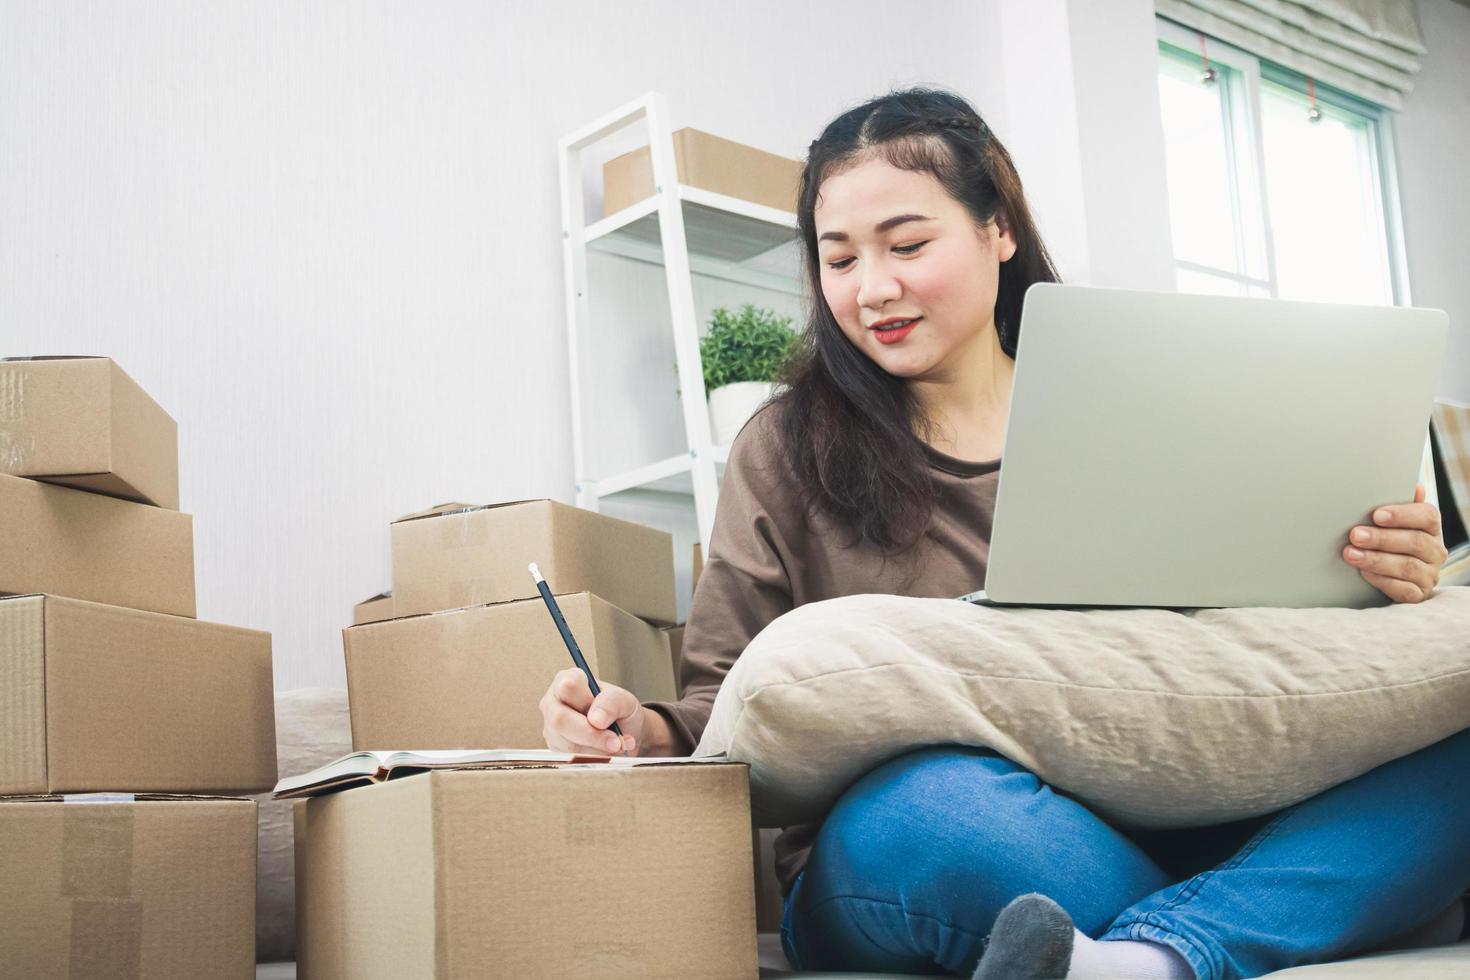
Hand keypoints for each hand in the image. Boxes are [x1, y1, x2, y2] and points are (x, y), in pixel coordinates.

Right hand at [538, 667, 645, 755]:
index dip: (586, 703)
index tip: (603, 717)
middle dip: (592, 735)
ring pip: (567, 743)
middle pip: (560, 719)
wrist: (622, 732)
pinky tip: (605, 752)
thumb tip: (595, 719)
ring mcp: (551, 727)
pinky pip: (570, 759)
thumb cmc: (619, 710)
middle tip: (616, 742)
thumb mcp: (624, 700)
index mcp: (567, 680)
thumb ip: (612, 703)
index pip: (567, 686)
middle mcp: (553, 702)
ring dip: (596, 749)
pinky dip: (593, 759)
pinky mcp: (555, 748)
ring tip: (615, 745)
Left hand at [1342, 483, 1448, 603]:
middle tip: (1355, 535)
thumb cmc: (1389, 541)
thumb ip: (1400, 504)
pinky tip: (1364, 573)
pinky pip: (1404, 590)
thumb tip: (1415, 485)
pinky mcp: (1418, 595)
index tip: (1376, 515)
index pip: (1427, 516)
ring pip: (1408, 567)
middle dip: (1382, 538)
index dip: (1403, 514)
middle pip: (1415, 542)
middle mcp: (1435, 551)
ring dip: (1376, 559)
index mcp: (1431, 528)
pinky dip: (1382, 581)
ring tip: (1351, 554)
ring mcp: (1429, 575)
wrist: (1390, 576)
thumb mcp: (1392, 522)